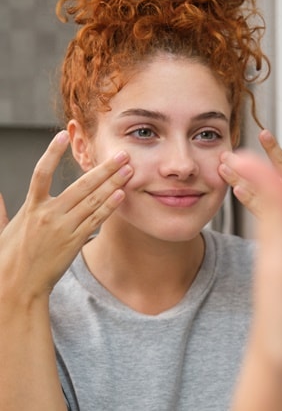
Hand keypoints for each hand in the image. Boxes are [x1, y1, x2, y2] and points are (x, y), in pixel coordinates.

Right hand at [0, 131, 132, 302]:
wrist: (17, 286)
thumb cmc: (7, 259)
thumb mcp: (1, 230)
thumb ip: (0, 211)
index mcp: (30, 208)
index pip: (41, 172)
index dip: (52, 153)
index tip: (63, 136)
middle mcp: (48, 215)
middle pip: (80, 185)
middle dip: (104, 168)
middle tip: (122, 154)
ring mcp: (63, 228)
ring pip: (93, 201)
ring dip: (113, 184)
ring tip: (129, 170)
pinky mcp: (75, 242)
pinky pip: (96, 220)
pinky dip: (109, 207)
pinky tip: (121, 194)